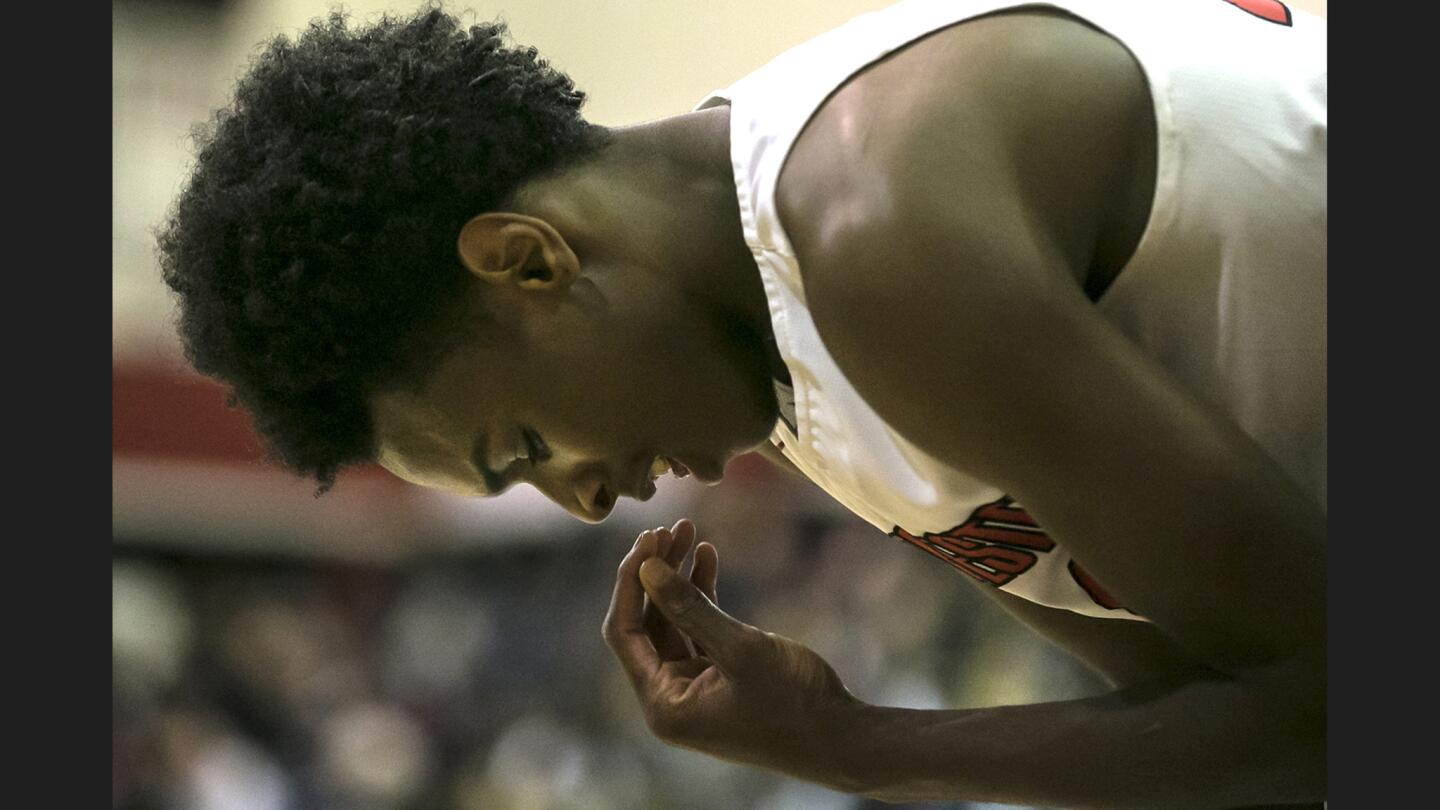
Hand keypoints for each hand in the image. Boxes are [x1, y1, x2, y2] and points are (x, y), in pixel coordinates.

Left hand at [602, 519, 863, 789]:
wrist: (841, 738)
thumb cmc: (792, 701)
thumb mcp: (740, 648)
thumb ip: (689, 608)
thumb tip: (647, 568)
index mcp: (663, 704)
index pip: (625, 633)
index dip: (629, 583)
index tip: (647, 541)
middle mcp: (670, 698)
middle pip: (645, 623)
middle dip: (655, 573)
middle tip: (669, 528)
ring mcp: (694, 687)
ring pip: (673, 620)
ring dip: (678, 578)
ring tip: (688, 530)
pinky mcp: (719, 676)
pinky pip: (699, 628)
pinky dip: (702, 594)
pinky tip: (706, 555)